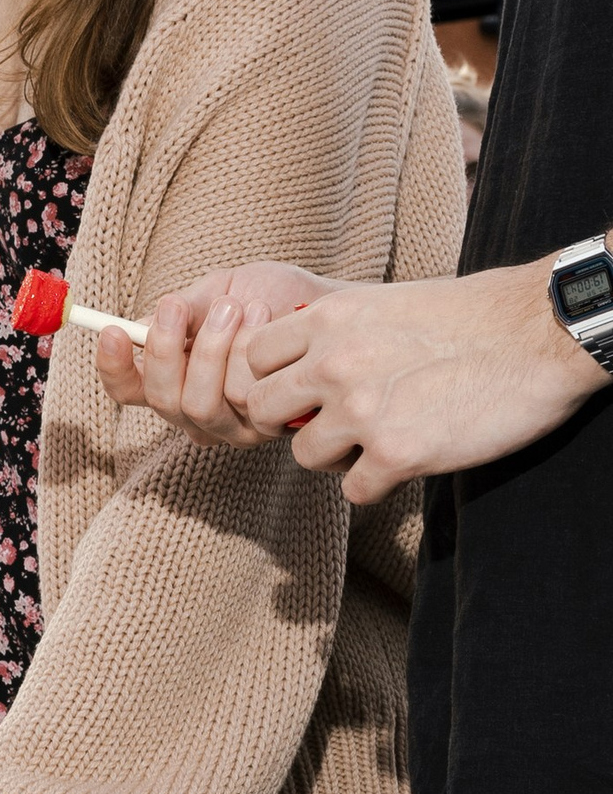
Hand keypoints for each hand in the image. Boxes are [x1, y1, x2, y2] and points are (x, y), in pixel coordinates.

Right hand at [99, 262, 327, 443]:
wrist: (326, 301)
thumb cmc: (270, 295)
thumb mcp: (216, 291)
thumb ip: (180, 311)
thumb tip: (139, 326)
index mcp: (174, 378)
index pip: (128, 389)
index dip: (113, 367)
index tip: (110, 331)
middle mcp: (198, 412)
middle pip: (162, 401)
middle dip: (165, 350)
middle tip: (178, 305)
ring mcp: (233, 425)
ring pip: (199, 403)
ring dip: (213, 347)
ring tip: (236, 305)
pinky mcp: (269, 427)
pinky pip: (242, 398)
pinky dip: (248, 351)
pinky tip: (265, 317)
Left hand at [232, 254, 604, 502]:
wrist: (540, 335)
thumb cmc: (471, 317)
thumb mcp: (386, 302)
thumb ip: (338, 330)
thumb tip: (303, 357)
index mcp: (329, 320)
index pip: (253, 358)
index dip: (275, 378)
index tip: (304, 389)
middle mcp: (333, 364)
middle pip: (262, 409)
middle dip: (292, 421)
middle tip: (332, 423)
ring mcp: (362, 411)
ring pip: (304, 454)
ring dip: (336, 456)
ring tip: (376, 443)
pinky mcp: (397, 454)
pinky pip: (354, 491)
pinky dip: (377, 485)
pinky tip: (407, 463)